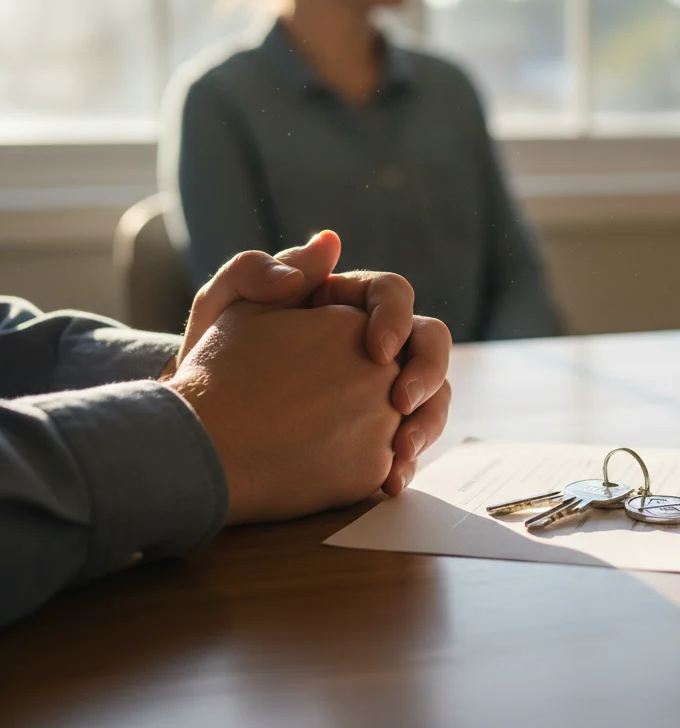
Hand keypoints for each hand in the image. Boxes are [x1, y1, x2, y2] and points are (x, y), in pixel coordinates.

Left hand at [171, 231, 451, 493]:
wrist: (199, 428)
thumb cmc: (210, 360)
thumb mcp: (221, 308)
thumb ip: (258, 269)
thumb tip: (327, 245)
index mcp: (345, 303)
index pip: (392, 293)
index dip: (396, 317)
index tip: (377, 351)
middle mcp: (374, 343)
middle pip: (429, 341)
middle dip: (428, 369)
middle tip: (402, 400)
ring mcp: (380, 390)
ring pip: (433, 393)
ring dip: (429, 420)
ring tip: (401, 452)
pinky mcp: (377, 435)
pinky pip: (409, 442)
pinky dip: (408, 461)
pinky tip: (390, 482)